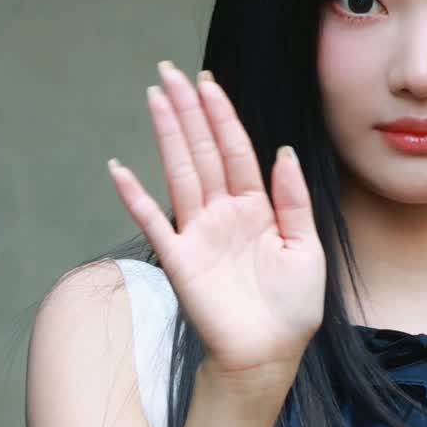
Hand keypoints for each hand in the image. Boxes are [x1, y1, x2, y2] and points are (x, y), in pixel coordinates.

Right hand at [108, 63, 325, 380]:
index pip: (235, 151)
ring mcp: (198, 234)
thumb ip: (293, 199)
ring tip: (155, 97)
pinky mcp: (179, 259)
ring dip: (167, 135)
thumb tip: (282, 152)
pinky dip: (135, 196)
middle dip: (188, 111)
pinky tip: (120, 168)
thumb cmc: (292, 308)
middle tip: (169, 71)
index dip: (221, 116)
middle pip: (202, 152)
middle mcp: (223, 214)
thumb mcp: (306, 247)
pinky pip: (153, 221)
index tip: (206, 81)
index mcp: (257, 208)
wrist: (269, 355)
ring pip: (179, 172)